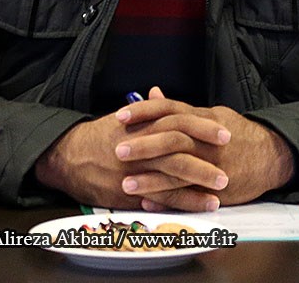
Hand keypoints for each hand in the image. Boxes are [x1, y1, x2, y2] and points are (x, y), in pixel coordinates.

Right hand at [34, 95, 232, 210]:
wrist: (68, 157)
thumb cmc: (100, 136)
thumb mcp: (125, 119)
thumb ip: (148, 110)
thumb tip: (161, 94)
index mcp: (144, 125)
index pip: (180, 122)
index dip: (204, 127)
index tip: (226, 132)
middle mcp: (141, 147)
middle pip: (180, 150)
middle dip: (207, 157)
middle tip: (230, 161)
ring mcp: (135, 171)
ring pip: (172, 175)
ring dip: (199, 182)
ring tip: (222, 187)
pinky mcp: (129, 193)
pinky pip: (160, 198)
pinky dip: (183, 202)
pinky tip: (201, 205)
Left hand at [115, 87, 295, 210]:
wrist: (272, 156)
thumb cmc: (239, 135)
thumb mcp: (212, 115)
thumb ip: (180, 109)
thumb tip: (153, 92)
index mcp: (205, 118)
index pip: (171, 109)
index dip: (145, 111)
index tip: (121, 116)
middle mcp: (208, 139)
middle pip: (173, 137)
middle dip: (144, 144)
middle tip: (119, 150)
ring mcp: (214, 163)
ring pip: (179, 169)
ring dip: (151, 178)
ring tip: (126, 183)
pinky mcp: (217, 187)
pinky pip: (189, 194)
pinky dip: (167, 199)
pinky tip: (148, 201)